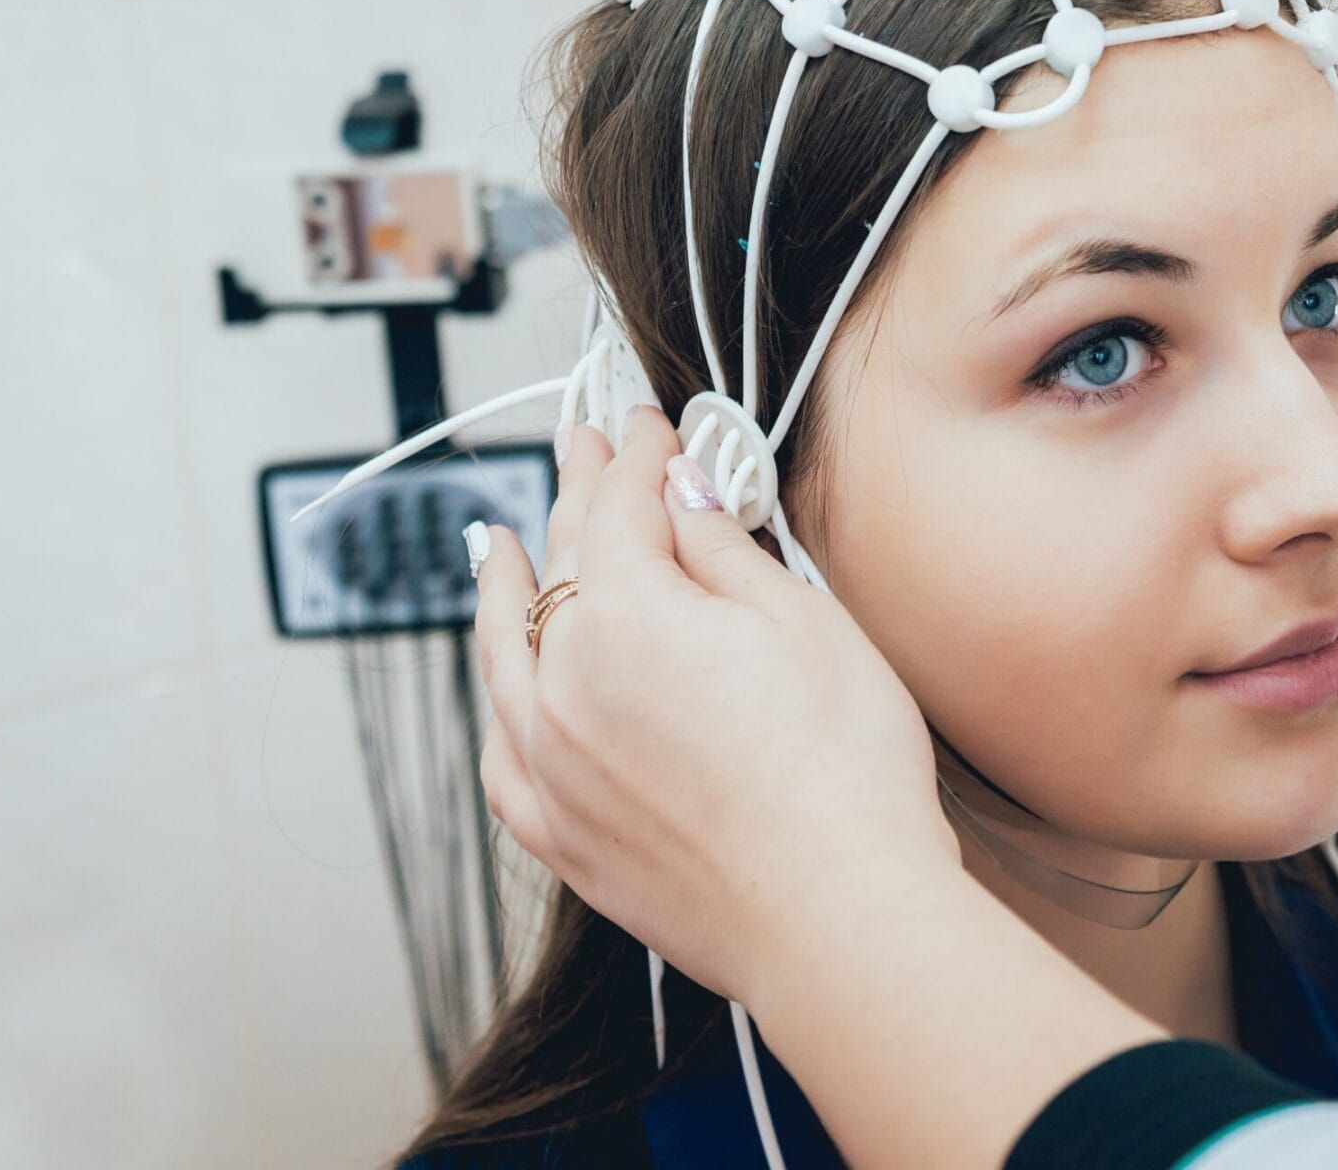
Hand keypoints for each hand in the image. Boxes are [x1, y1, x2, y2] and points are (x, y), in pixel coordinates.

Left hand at [469, 404, 954, 1005]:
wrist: (836, 914)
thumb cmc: (842, 772)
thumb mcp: (804, 623)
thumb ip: (726, 550)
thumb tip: (686, 490)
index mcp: (625, 614)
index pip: (620, 504)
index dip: (637, 453)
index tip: (647, 422)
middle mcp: (562, 682)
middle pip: (559, 562)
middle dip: (573, 494)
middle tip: (581, 445)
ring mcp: (548, 764)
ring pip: (504, 651)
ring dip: (503, 585)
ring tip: (495, 542)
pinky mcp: (560, 835)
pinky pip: (500, 749)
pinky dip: (497, 701)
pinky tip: (503, 684)